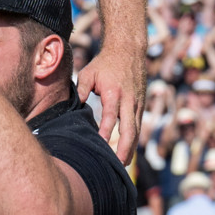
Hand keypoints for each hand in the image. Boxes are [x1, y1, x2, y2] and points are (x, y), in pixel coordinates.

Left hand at [74, 45, 143, 162]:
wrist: (129, 50)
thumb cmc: (105, 63)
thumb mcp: (88, 73)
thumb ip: (81, 91)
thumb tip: (74, 109)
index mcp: (114, 93)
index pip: (110, 117)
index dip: (106, 132)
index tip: (100, 144)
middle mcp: (128, 100)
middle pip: (129, 129)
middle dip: (124, 149)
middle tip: (118, 164)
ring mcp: (137, 103)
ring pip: (137, 131)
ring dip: (131, 148)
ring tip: (124, 164)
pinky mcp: (141, 105)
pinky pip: (138, 125)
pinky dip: (134, 139)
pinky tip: (129, 151)